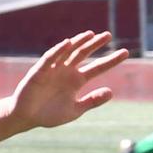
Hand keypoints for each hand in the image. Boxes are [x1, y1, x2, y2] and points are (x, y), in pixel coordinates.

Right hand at [9, 30, 128, 130]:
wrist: (26, 118)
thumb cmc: (49, 114)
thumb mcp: (75, 110)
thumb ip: (92, 101)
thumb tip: (111, 91)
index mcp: (76, 80)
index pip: (97, 67)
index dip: (111, 60)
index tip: (126, 53)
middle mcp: (67, 71)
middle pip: (84, 54)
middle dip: (95, 44)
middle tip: (108, 35)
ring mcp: (54, 69)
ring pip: (69, 52)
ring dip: (79, 42)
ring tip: (91, 35)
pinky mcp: (40, 71)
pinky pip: (50, 58)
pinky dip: (58, 50)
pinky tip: (68, 43)